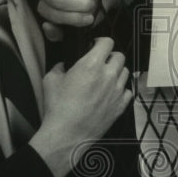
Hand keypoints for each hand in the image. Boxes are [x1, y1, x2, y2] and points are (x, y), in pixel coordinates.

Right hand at [29, 37, 131, 176]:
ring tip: (105, 78)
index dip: (101, 42)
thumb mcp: (51, 80)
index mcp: (91, 65)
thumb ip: (60, 67)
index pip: (107, 42)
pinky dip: (120, 90)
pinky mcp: (120, 106)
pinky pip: (127, 91)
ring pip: (125, 72)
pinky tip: (110, 93)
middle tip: (101, 62)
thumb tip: (64, 65)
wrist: (67, 134)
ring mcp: (116, 91)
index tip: (95, 46)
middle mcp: (108, 75)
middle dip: (110, 56)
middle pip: (119, 56)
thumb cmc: (58, 108)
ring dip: (116, 72)